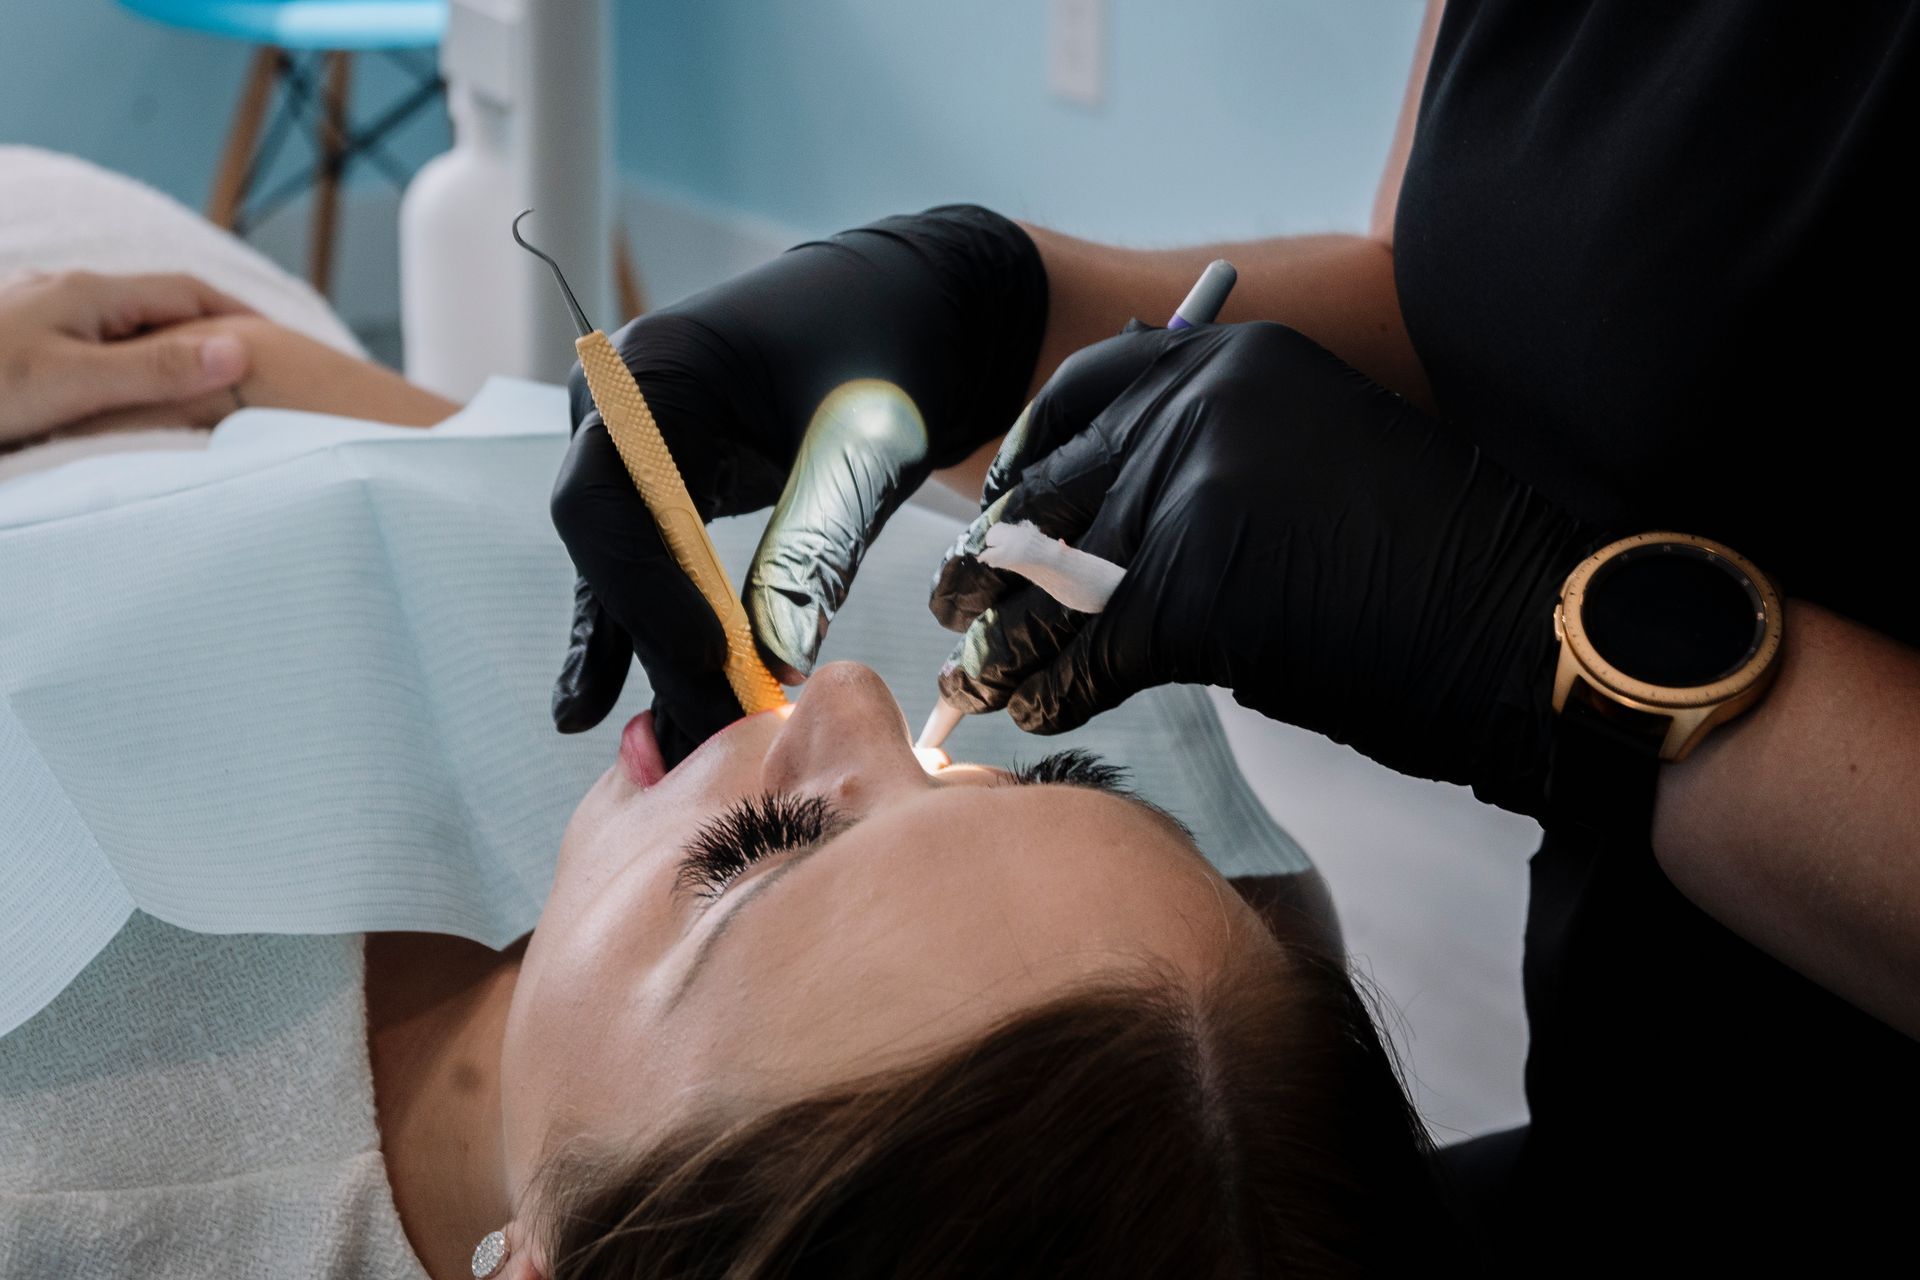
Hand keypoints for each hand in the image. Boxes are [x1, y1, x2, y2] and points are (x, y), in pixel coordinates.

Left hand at [0, 270, 253, 443]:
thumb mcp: (75, 383)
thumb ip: (157, 368)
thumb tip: (241, 352)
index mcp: (89, 292)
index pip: (187, 291)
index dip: (239, 314)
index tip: (281, 341)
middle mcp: (65, 290)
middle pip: (155, 304)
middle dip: (206, 328)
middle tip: (248, 364)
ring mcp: (37, 311)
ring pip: (121, 323)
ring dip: (164, 343)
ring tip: (194, 376)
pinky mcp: (17, 337)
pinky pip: (90, 339)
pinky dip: (125, 356)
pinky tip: (121, 380)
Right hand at [549, 205, 1046, 761]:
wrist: (920, 309)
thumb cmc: (893, 354)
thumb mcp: (861, 448)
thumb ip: (813, 549)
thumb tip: (771, 669)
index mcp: (654, 370)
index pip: (606, 500)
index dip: (645, 591)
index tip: (711, 662)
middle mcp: (621, 406)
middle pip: (608, 546)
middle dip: (656, 643)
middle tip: (705, 735)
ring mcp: (635, 443)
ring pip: (622, 565)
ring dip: (649, 651)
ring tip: (662, 746)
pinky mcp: (667, 481)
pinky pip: (642, 564)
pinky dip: (644, 628)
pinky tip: (604, 703)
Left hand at [930, 321, 1611, 815]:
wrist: (1532, 627)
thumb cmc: (1440, 559)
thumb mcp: (1319, 457)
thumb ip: (1214, 463)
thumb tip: (1111, 524)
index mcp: (1233, 361)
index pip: (1081, 393)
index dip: (1026, 460)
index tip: (1000, 507)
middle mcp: (1198, 407)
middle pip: (1049, 487)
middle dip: (992, 559)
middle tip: (954, 603)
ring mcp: (1188, 494)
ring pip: (1048, 575)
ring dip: (1002, 637)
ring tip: (971, 675)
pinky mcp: (1189, 592)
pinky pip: (1085, 649)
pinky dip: (1054, 689)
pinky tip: (1040, 713)